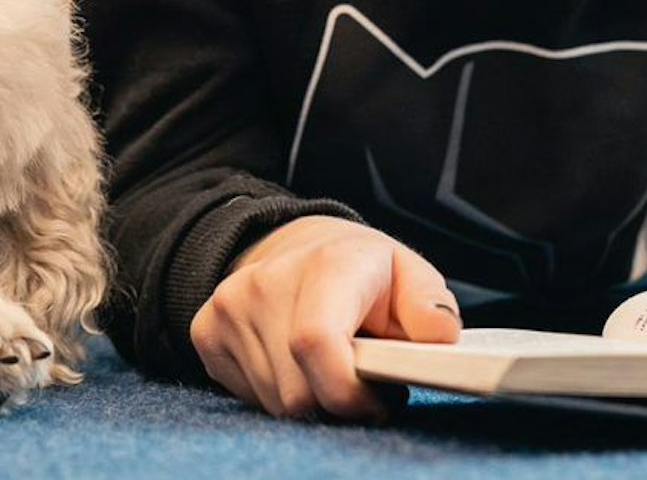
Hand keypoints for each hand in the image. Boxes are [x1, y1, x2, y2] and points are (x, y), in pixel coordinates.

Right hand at [190, 215, 460, 421]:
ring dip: (311, 400)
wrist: (289, 243)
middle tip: (365, 387)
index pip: (316, 343)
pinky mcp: (205, 330)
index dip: (348, 393)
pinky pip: (249, 397)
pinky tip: (295, 366)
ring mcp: (228, 307)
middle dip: (339, 403)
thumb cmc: (359, 270)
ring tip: (333, 370)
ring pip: (276, 402)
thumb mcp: (407, 274)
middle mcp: (265, 282)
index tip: (380, 402)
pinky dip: (279, 394)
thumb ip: (431, 306)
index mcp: (325, 264)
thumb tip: (441, 337)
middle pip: (298, 391)